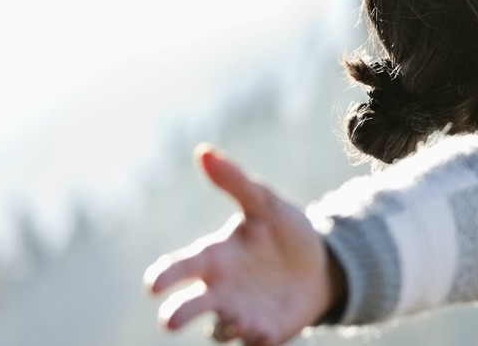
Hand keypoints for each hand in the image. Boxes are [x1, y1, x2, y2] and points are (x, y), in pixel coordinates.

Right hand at [144, 145, 337, 345]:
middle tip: (169, 321)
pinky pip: (251, 342)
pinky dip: (253, 338)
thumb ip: (235, 181)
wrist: (323, 265)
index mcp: (214, 258)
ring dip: (224, 327)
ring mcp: (239, 314)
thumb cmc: (284, 233)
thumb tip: (203, 151)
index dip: (164, 276)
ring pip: (218, 330)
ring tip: (239, 321)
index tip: (153, 286)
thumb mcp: (266, 204)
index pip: (180, 268)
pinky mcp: (262, 333)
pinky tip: (265, 331)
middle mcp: (219, 290)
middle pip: (188, 307)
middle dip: (177, 315)